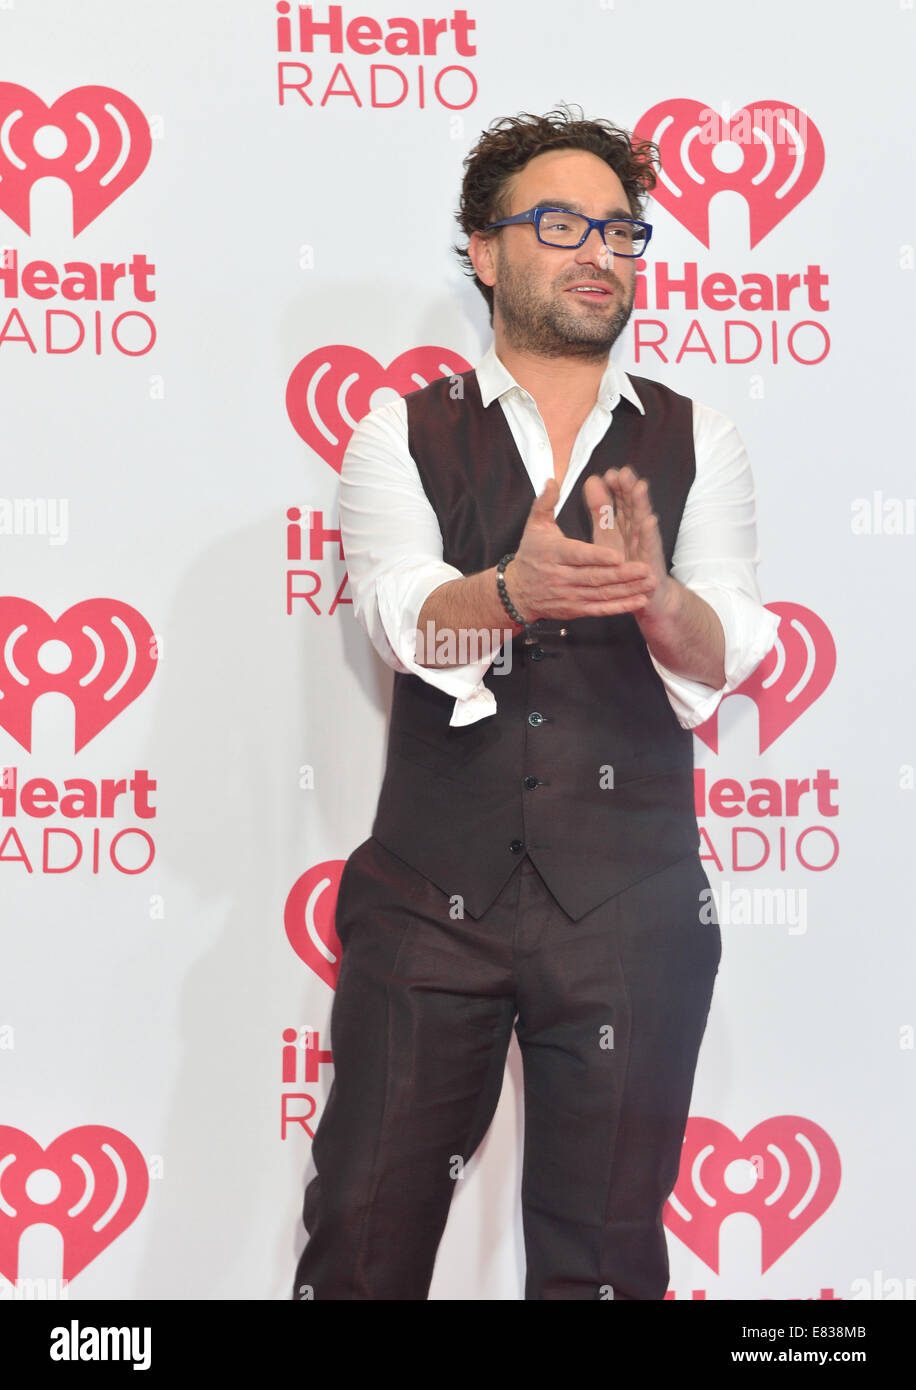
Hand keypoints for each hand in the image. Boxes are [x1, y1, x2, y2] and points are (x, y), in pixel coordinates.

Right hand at [504, 477, 653, 622]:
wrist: (517, 591)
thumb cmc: (530, 554)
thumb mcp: (534, 526)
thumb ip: (545, 503)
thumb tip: (552, 481)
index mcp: (554, 554)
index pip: (578, 555)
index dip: (597, 557)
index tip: (617, 555)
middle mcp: (561, 577)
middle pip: (594, 577)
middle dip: (621, 575)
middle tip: (644, 568)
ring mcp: (569, 596)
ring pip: (601, 594)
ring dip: (627, 590)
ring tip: (649, 583)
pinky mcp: (575, 609)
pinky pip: (600, 609)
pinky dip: (620, 606)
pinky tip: (638, 600)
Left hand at [583, 467, 674, 626]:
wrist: (646, 596)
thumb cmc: (624, 564)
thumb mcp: (608, 536)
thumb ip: (600, 509)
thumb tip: (593, 480)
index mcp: (623, 524)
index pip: (620, 501)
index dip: (615, 487)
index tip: (609, 473)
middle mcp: (636, 532)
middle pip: (632, 507)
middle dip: (629, 489)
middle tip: (624, 472)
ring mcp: (645, 546)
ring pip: (642, 522)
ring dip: (642, 505)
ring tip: (640, 487)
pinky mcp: (651, 562)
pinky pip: (650, 547)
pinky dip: (650, 534)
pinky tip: (650, 521)